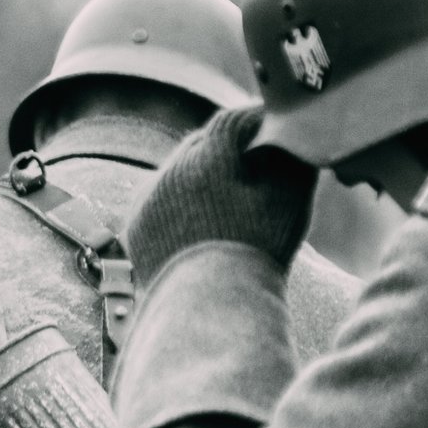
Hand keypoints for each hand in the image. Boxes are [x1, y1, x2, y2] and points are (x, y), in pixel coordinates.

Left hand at [126, 105, 317, 283]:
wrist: (210, 306)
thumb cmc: (258, 249)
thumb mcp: (289, 197)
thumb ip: (290, 155)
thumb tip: (289, 132)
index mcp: (210, 153)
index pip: (235, 121)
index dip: (255, 124)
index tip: (269, 130)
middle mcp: (173, 167)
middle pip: (203, 146)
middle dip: (225, 153)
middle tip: (248, 164)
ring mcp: (149, 197)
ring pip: (178, 175)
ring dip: (199, 181)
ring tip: (225, 201)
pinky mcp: (136, 226)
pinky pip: (161, 205)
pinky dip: (178, 210)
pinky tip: (199, 227)